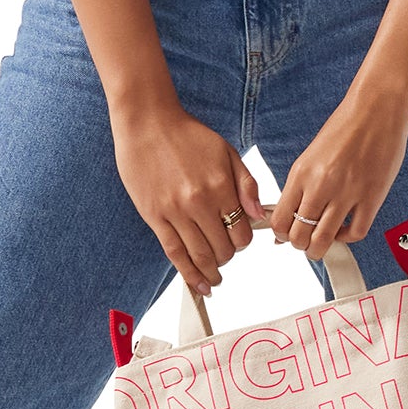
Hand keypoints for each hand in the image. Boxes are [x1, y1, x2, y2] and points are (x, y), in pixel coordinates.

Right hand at [112, 101, 270, 294]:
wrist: (147, 123)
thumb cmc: (188, 135)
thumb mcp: (227, 152)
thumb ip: (247, 184)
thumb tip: (260, 215)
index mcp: (220, 186)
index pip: (242, 231)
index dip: (244, 242)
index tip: (239, 241)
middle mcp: (199, 203)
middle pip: (222, 248)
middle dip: (228, 257)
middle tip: (226, 256)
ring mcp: (175, 212)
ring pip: (199, 255)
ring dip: (211, 272)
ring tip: (215, 279)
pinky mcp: (154, 216)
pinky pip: (174, 253)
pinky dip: (188, 274)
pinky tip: (199, 285)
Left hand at [272, 85, 407, 257]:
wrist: (375, 108)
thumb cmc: (343, 128)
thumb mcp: (311, 155)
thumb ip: (300, 186)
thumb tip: (289, 215)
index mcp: (301, 173)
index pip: (279, 220)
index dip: (281, 235)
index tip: (286, 236)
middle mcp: (321, 185)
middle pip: (299, 236)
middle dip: (300, 246)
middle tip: (305, 243)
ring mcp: (347, 193)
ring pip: (324, 240)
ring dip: (320, 249)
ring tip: (322, 245)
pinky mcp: (372, 197)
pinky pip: (356, 232)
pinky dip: (348, 238)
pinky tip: (346, 229)